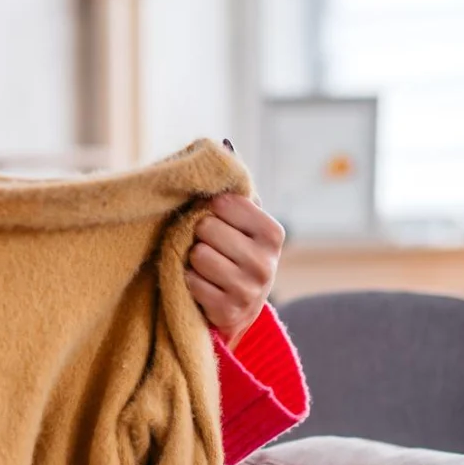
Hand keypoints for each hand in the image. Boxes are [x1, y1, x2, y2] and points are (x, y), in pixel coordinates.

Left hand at [185, 192, 283, 344]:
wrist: (243, 307)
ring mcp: (247, 290)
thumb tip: (223, 153)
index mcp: (273, 234)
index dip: (211, 209)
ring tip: (206, 264)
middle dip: (201, 234)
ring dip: (194, 258)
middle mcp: (265, 263)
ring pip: (199, 254)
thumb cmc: (238, 254)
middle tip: (210, 244)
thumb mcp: (247, 226)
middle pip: (207, 227)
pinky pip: (191, 281)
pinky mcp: (228, 311)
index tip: (216, 218)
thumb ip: (236, 198)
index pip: (224, 202)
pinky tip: (203, 284)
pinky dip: (190, 280)